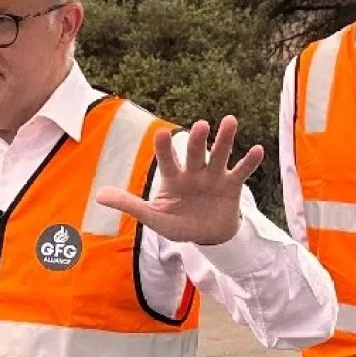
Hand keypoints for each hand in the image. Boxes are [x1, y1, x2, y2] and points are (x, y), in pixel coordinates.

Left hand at [94, 116, 263, 245]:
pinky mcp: (231, 186)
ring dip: (225, 140)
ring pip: (219, 155)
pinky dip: (249, 162)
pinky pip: (241, 172)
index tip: (161, 133)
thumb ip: (129, 204)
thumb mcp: (153, 218)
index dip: (164, 148)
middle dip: (197, 140)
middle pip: (195, 153)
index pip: (167, 159)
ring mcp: (214, 177)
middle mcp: (193, 172)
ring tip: (230, 121)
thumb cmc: (178, 224)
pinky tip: (257, 149)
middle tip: (200, 125)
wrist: (207, 235)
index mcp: (172, 177)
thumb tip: (98, 196)